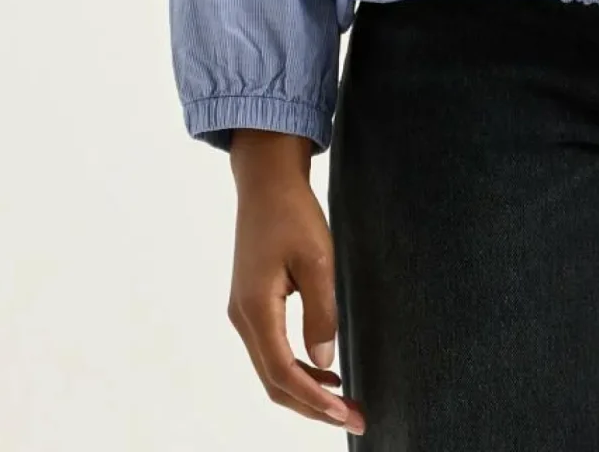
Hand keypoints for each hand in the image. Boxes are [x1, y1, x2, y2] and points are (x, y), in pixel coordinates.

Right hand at [225, 131, 366, 434]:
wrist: (266, 182)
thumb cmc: (293, 213)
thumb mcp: (317, 259)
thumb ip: (322, 313)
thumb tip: (324, 365)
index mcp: (255, 308)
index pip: (282, 371)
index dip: (314, 400)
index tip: (346, 414)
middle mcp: (243, 317)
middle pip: (273, 381)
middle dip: (313, 407)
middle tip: (355, 417)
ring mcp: (244, 313)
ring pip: (271, 370)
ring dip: (306, 392)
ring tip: (346, 403)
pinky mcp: (252, 306)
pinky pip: (272, 352)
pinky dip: (296, 371)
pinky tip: (326, 375)